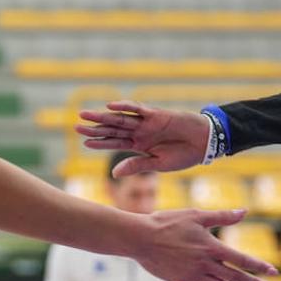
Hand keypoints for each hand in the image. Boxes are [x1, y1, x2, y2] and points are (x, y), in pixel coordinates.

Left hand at [77, 101, 211, 175]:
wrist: (205, 144)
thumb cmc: (184, 156)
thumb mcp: (158, 165)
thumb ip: (136, 166)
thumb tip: (114, 173)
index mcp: (139, 146)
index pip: (114, 143)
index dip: (99, 142)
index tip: (84, 142)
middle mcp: (139, 133)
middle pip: (112, 129)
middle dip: (95, 128)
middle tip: (76, 126)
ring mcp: (146, 123)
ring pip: (120, 118)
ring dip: (103, 117)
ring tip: (85, 115)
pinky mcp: (156, 114)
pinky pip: (138, 109)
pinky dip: (125, 107)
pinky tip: (111, 106)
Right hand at [131, 208, 275, 280]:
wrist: (140, 238)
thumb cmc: (167, 222)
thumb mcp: (196, 215)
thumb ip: (222, 216)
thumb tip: (244, 212)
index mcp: (211, 247)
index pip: (242, 259)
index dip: (259, 266)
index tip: (273, 272)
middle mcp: (205, 264)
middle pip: (236, 277)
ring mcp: (193, 275)